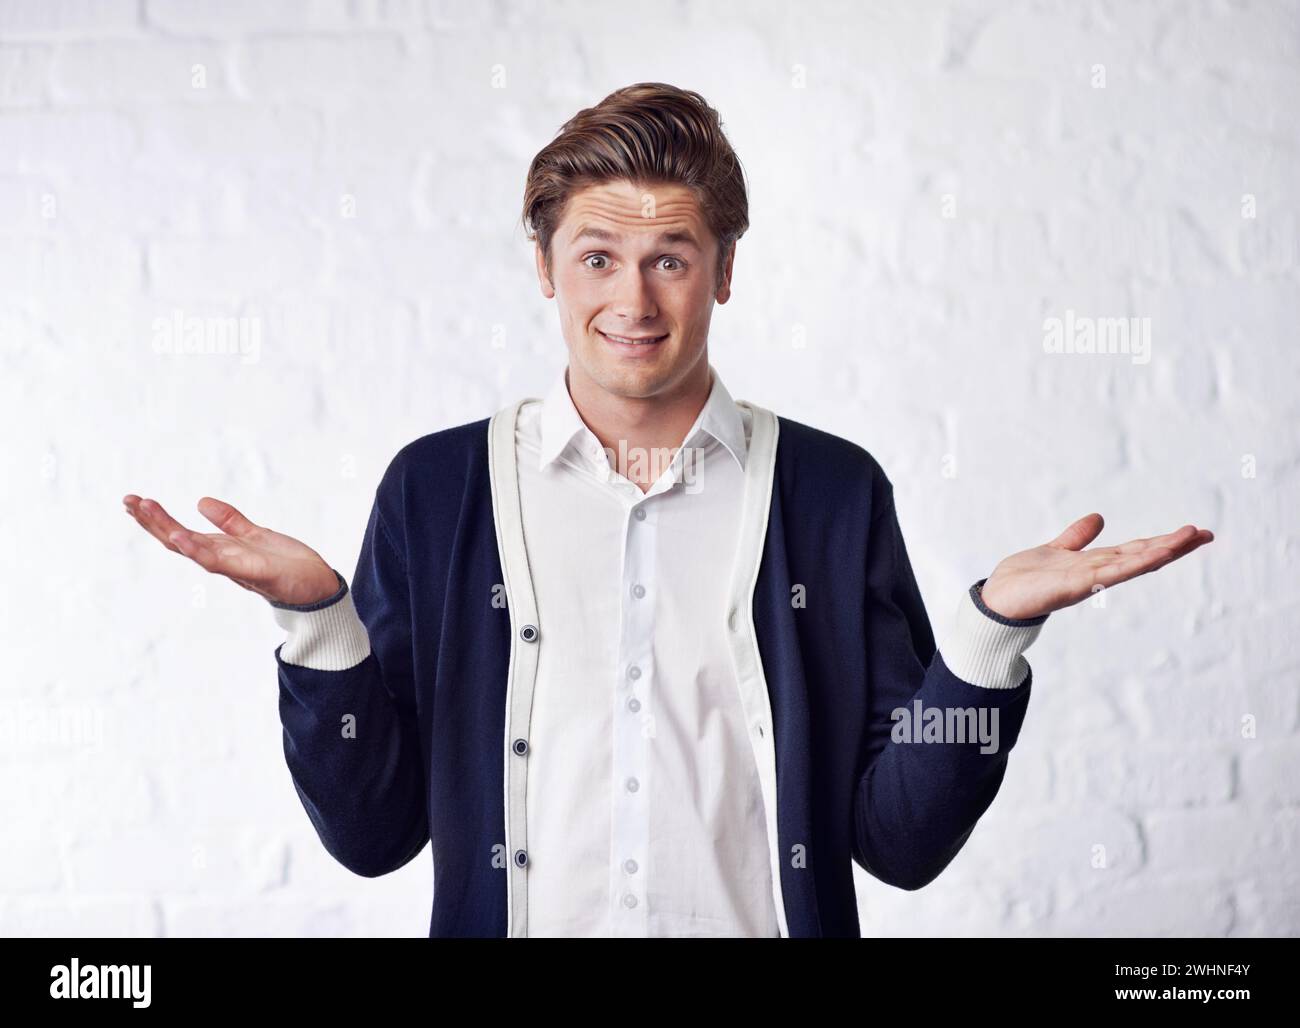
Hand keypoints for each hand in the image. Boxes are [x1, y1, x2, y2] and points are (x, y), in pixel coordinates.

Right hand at [123, 494, 341, 605]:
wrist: (318, 588)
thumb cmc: (288, 565)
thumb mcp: (255, 535)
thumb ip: (230, 521)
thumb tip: (201, 502)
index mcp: (221, 550)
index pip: (180, 533)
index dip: (156, 519)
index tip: (134, 500)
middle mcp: (222, 560)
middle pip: (178, 540)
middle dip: (151, 522)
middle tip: (127, 500)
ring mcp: (234, 567)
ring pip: (192, 549)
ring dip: (167, 529)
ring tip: (144, 508)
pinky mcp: (253, 572)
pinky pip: (219, 562)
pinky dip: (198, 550)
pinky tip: (180, 536)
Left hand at [978, 513, 1213, 619]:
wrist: (997, 601)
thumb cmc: (1023, 580)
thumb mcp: (1055, 550)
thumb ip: (1077, 537)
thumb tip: (1098, 518)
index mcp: (1094, 564)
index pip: (1135, 550)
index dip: (1162, 541)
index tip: (1192, 532)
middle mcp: (1097, 573)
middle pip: (1142, 556)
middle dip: (1174, 546)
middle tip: (1206, 533)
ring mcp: (1090, 580)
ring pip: (1133, 563)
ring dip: (1162, 551)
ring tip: (1191, 537)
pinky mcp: (1077, 585)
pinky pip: (1110, 573)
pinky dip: (1133, 563)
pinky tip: (1155, 554)